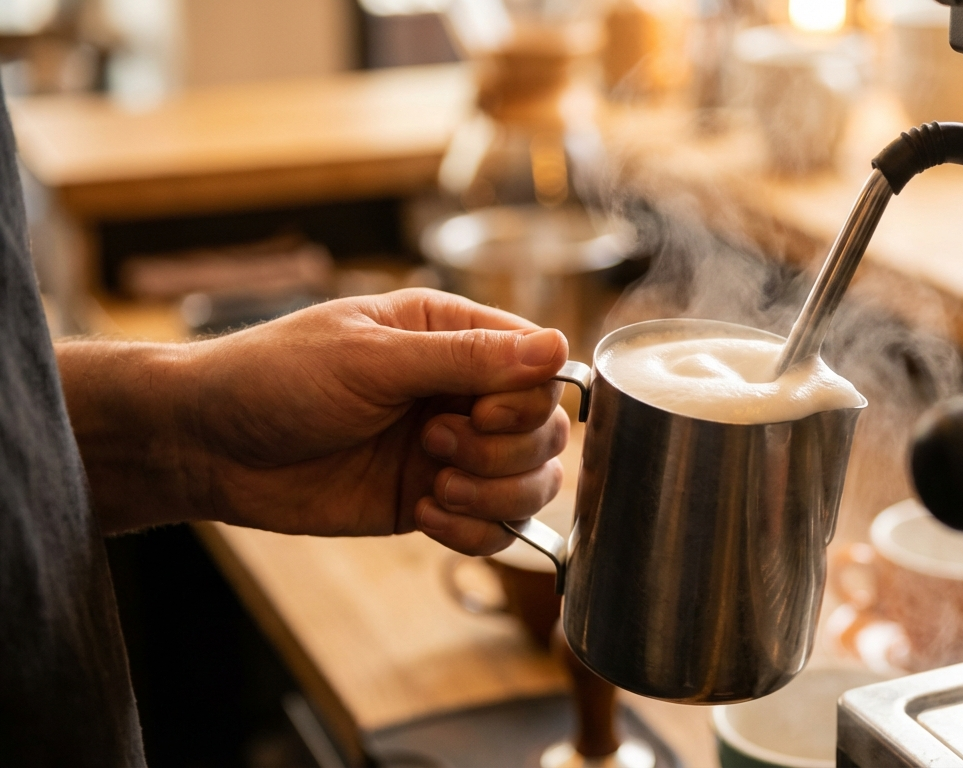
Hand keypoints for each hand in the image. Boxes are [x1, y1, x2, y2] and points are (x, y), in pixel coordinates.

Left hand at [62, 289, 569, 554]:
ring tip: (436, 486)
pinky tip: (424, 515)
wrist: (208, 446)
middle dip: (505, 452)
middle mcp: (462, 393)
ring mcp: (451, 451)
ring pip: (532, 485)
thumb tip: (558, 347)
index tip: (476, 413)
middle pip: (547, 431)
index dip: (527, 402)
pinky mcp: (432, 502)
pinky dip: (473, 531)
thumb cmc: (276, 377)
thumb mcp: (372, 359)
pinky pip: (494, 530)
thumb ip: (466, 358)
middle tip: (434, 446)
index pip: (541, 369)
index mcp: (453, 336)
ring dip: (494, 496)